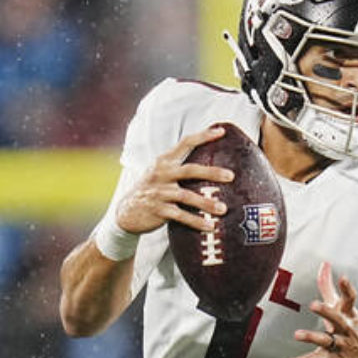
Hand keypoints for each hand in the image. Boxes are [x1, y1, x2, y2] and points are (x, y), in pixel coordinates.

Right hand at [115, 126, 233, 234]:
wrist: (126, 213)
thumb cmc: (151, 191)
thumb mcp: (159, 173)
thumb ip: (178, 166)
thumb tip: (210, 165)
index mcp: (164, 162)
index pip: (185, 143)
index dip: (203, 136)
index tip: (221, 131)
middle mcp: (161, 174)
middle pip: (190, 170)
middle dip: (211, 172)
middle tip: (231, 176)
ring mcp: (159, 193)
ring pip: (187, 196)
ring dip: (206, 203)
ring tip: (223, 209)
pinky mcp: (158, 210)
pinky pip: (181, 216)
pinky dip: (196, 221)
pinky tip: (209, 226)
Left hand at [282, 261, 357, 357]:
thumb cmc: (350, 329)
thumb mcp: (342, 308)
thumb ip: (329, 287)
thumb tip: (324, 264)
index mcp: (348, 315)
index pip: (350, 300)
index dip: (347, 289)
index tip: (343, 278)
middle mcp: (345, 329)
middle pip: (337, 319)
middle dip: (326, 312)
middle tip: (314, 304)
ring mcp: (339, 345)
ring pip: (325, 340)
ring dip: (311, 337)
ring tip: (297, 334)